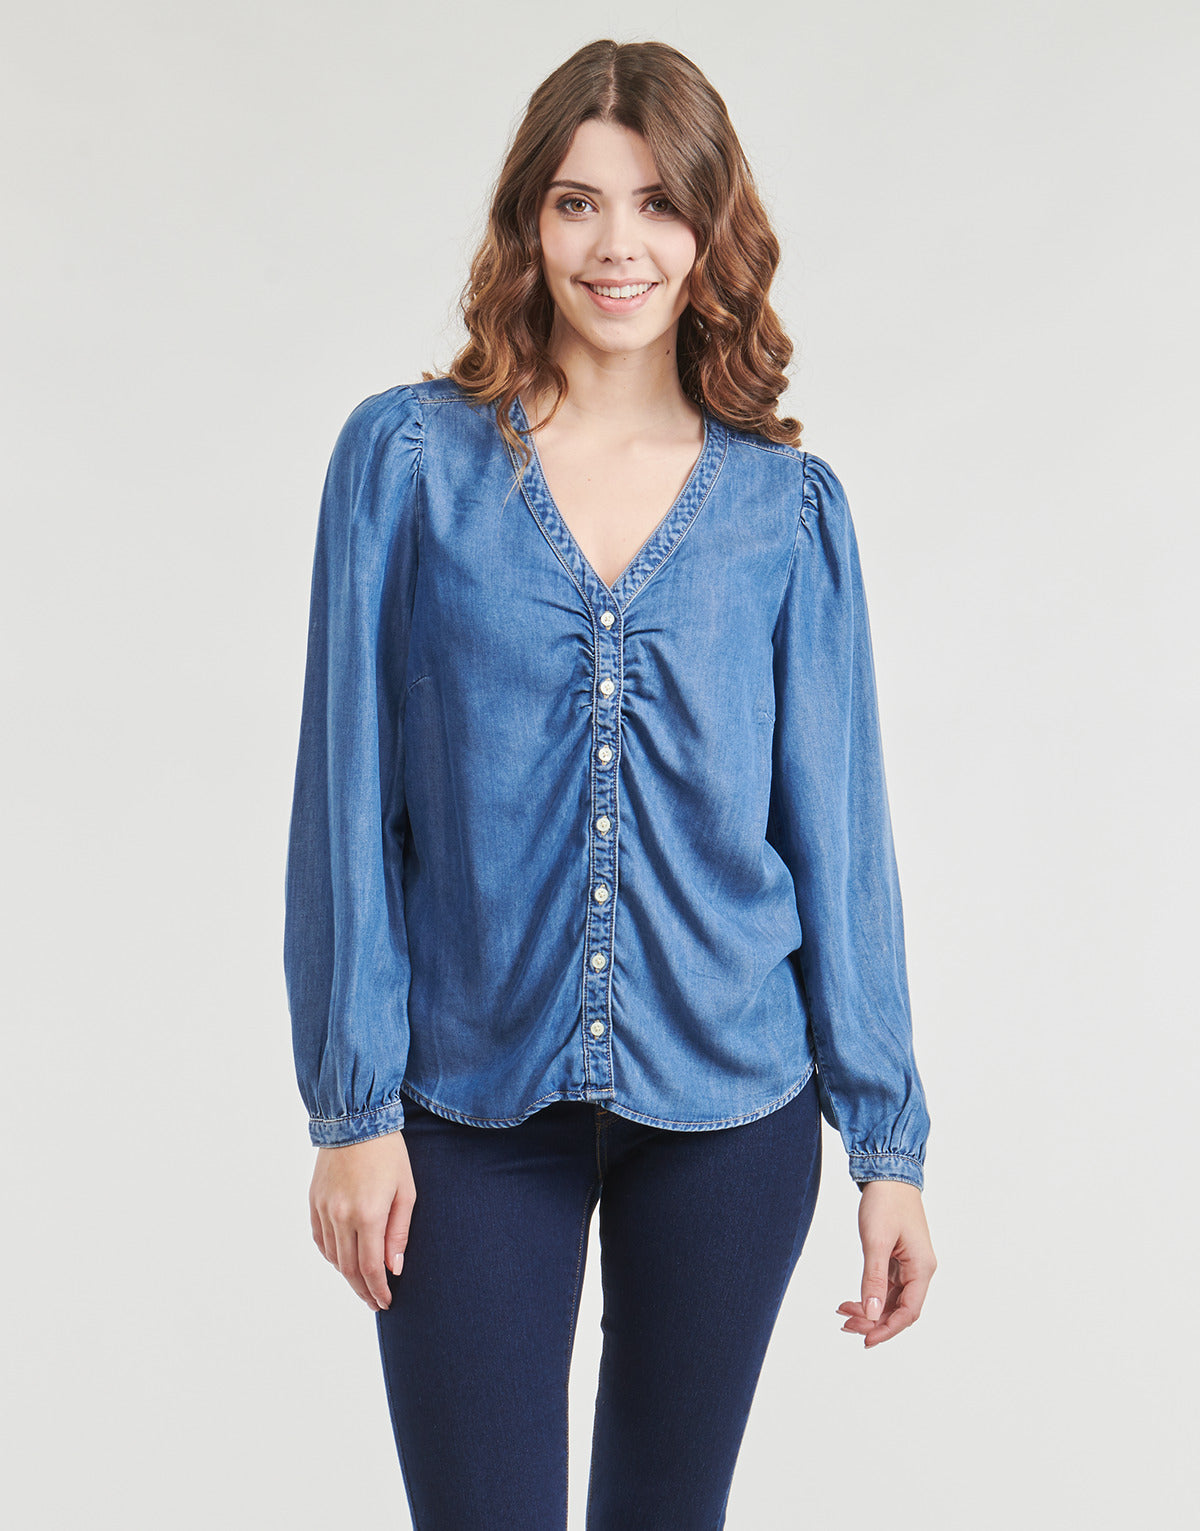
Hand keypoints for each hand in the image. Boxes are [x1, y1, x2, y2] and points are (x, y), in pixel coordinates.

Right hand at [309, 1131, 415, 1311]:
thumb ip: (399, 1232)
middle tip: (375, 1302)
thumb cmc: (388, 1153)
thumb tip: (394, 1268)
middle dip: (363, 1290)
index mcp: (367, 1215)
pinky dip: (331, 1255)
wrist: (355, 1120)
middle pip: (349, 1268)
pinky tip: (343, 1260)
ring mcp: (324, 1209)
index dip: (378, 1290)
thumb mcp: (406, 1191)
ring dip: (348, 1275)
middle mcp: (341, 1216)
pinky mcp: (314, 1201)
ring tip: (363, 1284)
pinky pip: (320, 1239)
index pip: (370, 1268)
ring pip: (333, 1257)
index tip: (386, 1302)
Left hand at [836, 1180, 935, 1347]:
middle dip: (874, 1321)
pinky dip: (870, 1295)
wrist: (888, 1173)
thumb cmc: (886, 1202)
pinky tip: (851, 1301)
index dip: (888, 1329)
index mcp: (921, 1268)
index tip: (866, 1340)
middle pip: (900, 1309)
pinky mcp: (898, 1257)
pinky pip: (886, 1286)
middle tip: (846, 1325)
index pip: (909, 1312)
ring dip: (870, 1310)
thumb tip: (873, 1314)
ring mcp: (909, 1264)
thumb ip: (874, 1279)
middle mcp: (919, 1269)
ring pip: (892, 1299)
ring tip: (843, 1314)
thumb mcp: (876, 1241)